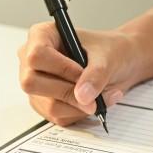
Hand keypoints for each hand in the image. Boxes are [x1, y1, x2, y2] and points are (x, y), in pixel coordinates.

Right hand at [17, 23, 141, 125]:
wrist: (120, 63)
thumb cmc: (110, 50)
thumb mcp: (107, 57)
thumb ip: (95, 74)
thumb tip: (83, 96)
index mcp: (42, 36)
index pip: (36, 55)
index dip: (60, 68)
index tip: (82, 72)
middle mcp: (32, 60)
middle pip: (32, 83)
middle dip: (68, 91)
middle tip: (94, 92)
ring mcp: (36, 84)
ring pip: (48, 105)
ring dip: (81, 105)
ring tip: (105, 95)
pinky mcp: (45, 104)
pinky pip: (59, 116)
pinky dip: (82, 112)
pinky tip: (96, 101)